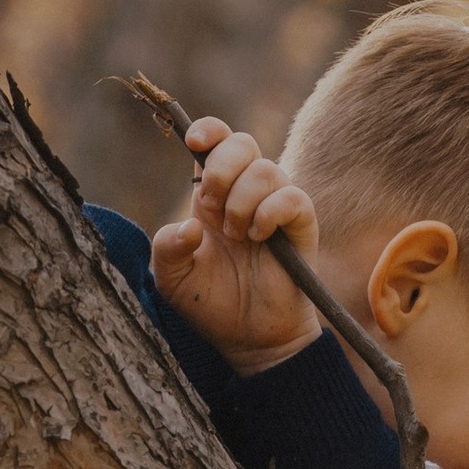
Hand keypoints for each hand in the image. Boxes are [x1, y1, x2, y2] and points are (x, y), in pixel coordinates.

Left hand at [151, 122, 322, 369]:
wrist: (248, 338)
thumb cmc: (211, 303)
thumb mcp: (172, 277)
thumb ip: (167, 247)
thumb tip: (191, 225)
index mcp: (214, 194)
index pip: (217, 139)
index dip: (208, 130)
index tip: (193, 142)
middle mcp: (246, 193)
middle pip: (242, 142)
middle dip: (221, 168)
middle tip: (212, 205)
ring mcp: (276, 206)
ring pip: (266, 170)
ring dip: (242, 202)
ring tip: (237, 237)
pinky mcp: (301, 225)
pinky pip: (292, 198)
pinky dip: (269, 213)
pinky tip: (259, 238)